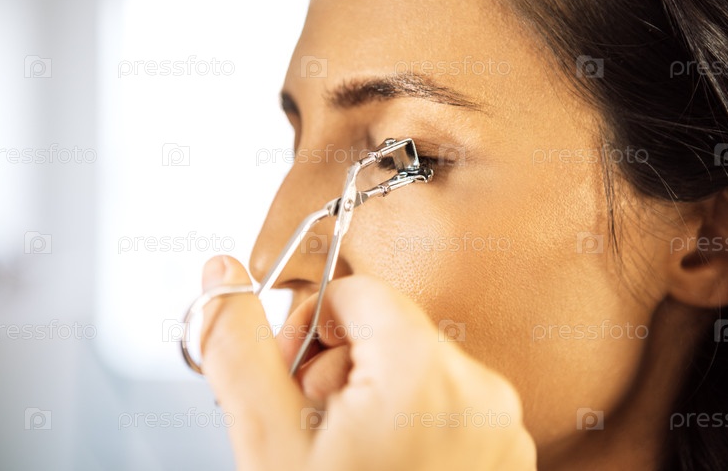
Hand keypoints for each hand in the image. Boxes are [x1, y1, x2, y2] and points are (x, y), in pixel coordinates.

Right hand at [199, 255, 536, 470]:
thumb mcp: (267, 442)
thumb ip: (239, 345)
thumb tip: (219, 274)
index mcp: (426, 373)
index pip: (357, 294)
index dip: (311, 330)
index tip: (294, 379)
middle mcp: (482, 390)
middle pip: (388, 329)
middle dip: (338, 367)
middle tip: (315, 431)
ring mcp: (503, 428)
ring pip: (416, 367)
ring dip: (371, 396)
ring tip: (348, 458)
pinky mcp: (507, 456)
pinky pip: (449, 405)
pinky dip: (410, 422)